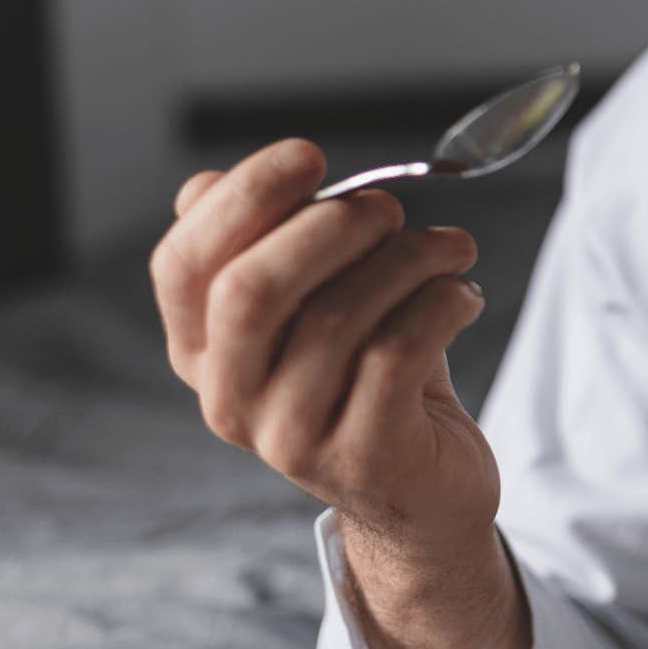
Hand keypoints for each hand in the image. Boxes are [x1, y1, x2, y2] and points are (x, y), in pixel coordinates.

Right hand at [150, 138, 527, 648]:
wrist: (425, 494)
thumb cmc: (371, 378)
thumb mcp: (315, 308)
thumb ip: (268, 248)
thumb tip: (203, 185)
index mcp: (202, 353)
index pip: (182, 266)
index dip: (242, 200)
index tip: (308, 155)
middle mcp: (230, 401)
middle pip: (251, 290)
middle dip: (329, 226)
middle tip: (389, 207)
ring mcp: (292, 438)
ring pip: (340, 316)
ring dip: (409, 258)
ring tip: (452, 248)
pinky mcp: (364, 457)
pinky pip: (400, 352)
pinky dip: (443, 302)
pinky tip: (465, 294)